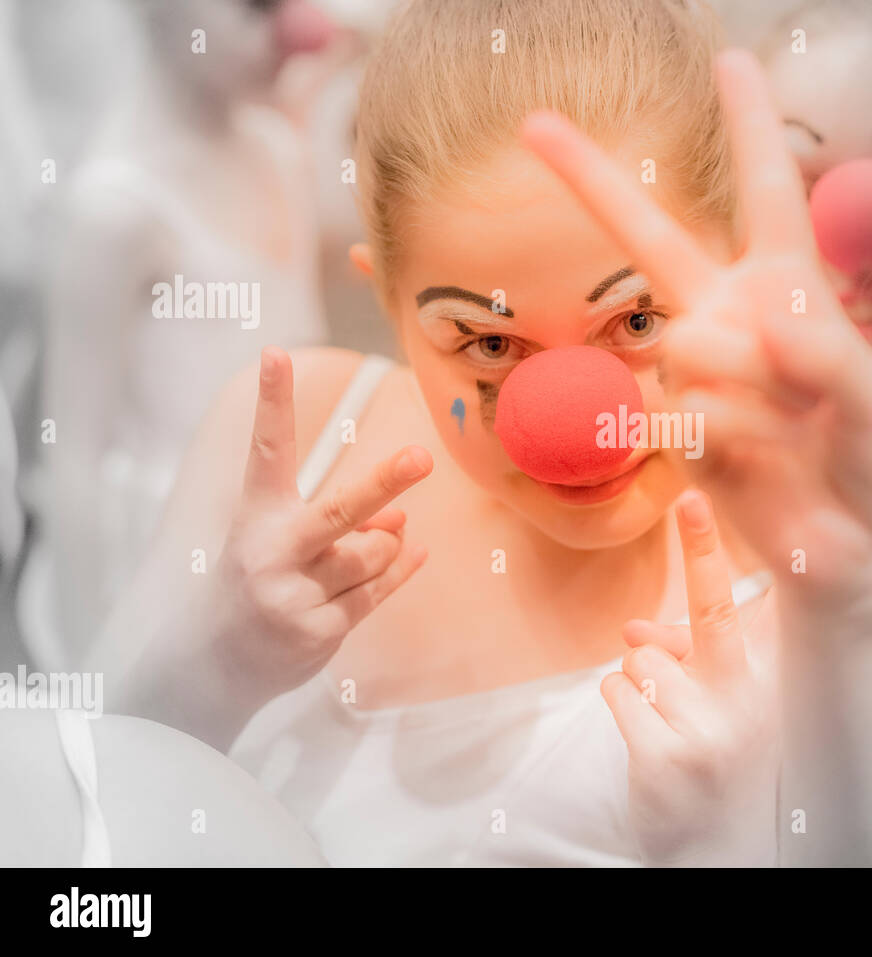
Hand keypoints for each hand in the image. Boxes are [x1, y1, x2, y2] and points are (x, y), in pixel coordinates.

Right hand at [210, 347, 432, 701]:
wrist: (211, 666)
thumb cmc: (256, 583)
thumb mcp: (281, 541)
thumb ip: (338, 521)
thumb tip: (400, 517)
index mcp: (256, 517)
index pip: (267, 449)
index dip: (272, 401)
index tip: (275, 352)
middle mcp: (271, 552)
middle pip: (339, 510)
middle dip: (384, 483)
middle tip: (422, 457)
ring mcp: (293, 595)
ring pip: (374, 552)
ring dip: (384, 545)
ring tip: (358, 552)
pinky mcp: (318, 632)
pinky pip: (380, 589)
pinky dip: (400, 568)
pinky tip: (412, 553)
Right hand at [520, 50, 871, 613]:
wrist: (852, 553)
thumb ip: (830, 361)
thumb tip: (762, 321)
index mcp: (790, 290)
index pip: (767, 194)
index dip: (749, 126)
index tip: (728, 58)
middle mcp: (733, 319)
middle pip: (651, 238)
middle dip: (591, 181)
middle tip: (533, 122)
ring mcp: (699, 374)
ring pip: (687, 342)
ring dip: (752, 390)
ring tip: (794, 431)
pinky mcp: (675, 430)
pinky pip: (681, 410)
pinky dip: (728, 437)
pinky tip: (756, 462)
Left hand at [601, 490, 777, 866]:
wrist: (715, 851)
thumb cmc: (718, 763)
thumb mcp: (720, 710)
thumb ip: (686, 659)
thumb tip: (632, 627)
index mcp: (771, 689)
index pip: (752, 609)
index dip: (727, 554)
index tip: (711, 497)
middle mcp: (750, 706)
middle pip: (712, 614)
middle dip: (703, 549)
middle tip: (693, 498)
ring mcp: (708, 731)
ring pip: (642, 654)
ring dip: (641, 676)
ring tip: (667, 718)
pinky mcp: (664, 758)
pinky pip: (618, 688)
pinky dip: (622, 701)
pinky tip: (647, 733)